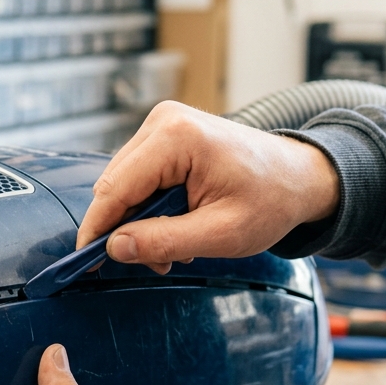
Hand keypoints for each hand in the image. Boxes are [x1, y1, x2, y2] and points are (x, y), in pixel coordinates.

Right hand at [78, 101, 341, 273]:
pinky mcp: (164, 136)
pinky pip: (138, 178)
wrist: (300, 176)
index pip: (116, 188)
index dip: (97, 228)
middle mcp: (162, 121)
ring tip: (175, 248)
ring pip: (123, 185)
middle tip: (156, 262)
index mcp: (177, 137)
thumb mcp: (221, 233)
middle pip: (115, 186)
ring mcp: (162, 125)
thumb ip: (164, 241)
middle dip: (126, 230)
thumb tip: (115, 248)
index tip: (85, 261)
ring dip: (139, 223)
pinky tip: (176, 226)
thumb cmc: (271, 200)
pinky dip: (149, 209)